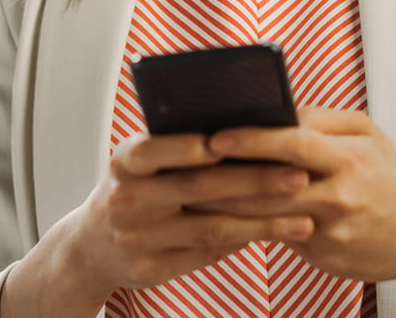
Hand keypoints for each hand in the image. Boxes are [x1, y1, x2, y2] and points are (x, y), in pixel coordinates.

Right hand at [66, 131, 316, 298]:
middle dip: (253, 181)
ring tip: (303, 215)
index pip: (152, 150)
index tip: (225, 142)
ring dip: (262, 222)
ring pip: (210, 228)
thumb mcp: (140, 161)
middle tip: (298, 175)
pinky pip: (208, 255)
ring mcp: (138, 239)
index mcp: (123, 162)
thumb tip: (247, 126)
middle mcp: (126, 200)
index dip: (185, 146)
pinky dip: (245, 242)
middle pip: (197, 188)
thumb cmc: (135, 186)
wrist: (92, 245)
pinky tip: (276, 234)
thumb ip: (177, 143)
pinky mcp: (152, 269)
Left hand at [185, 106, 395, 283]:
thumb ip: (321, 121)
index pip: (292, 143)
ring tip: (190, 196)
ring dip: (226, 209)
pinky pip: (281, 240)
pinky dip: (252, 229)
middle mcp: (341, 196)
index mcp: (350, 158)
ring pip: (268, 220)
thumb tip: (276, 110)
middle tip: (184, 171)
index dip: (250, 139)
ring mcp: (333, 233)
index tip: (214, 136)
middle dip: (224, 179)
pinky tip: (222, 222)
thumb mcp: (368, 136)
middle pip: (270, 187)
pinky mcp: (327, 259)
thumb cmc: (395, 175)